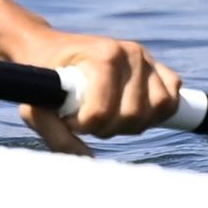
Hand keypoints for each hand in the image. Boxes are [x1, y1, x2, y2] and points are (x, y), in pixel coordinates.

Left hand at [0, 26, 181, 148]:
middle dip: (108, 128)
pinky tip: (132, 116)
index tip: (69, 122)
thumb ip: (56, 135)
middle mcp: (129, 52)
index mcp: (102, 55)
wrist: (45, 48)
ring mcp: (146, 59)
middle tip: (87, 122)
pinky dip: (156, 115)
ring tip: (107, 119)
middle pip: (133, 114)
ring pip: (158, 108)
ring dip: (132, 124)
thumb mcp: (35, 105)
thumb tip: (89, 158)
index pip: (104, 110)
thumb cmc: (42, 77)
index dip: (86, 126)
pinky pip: (172, 99)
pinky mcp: (157, 68)